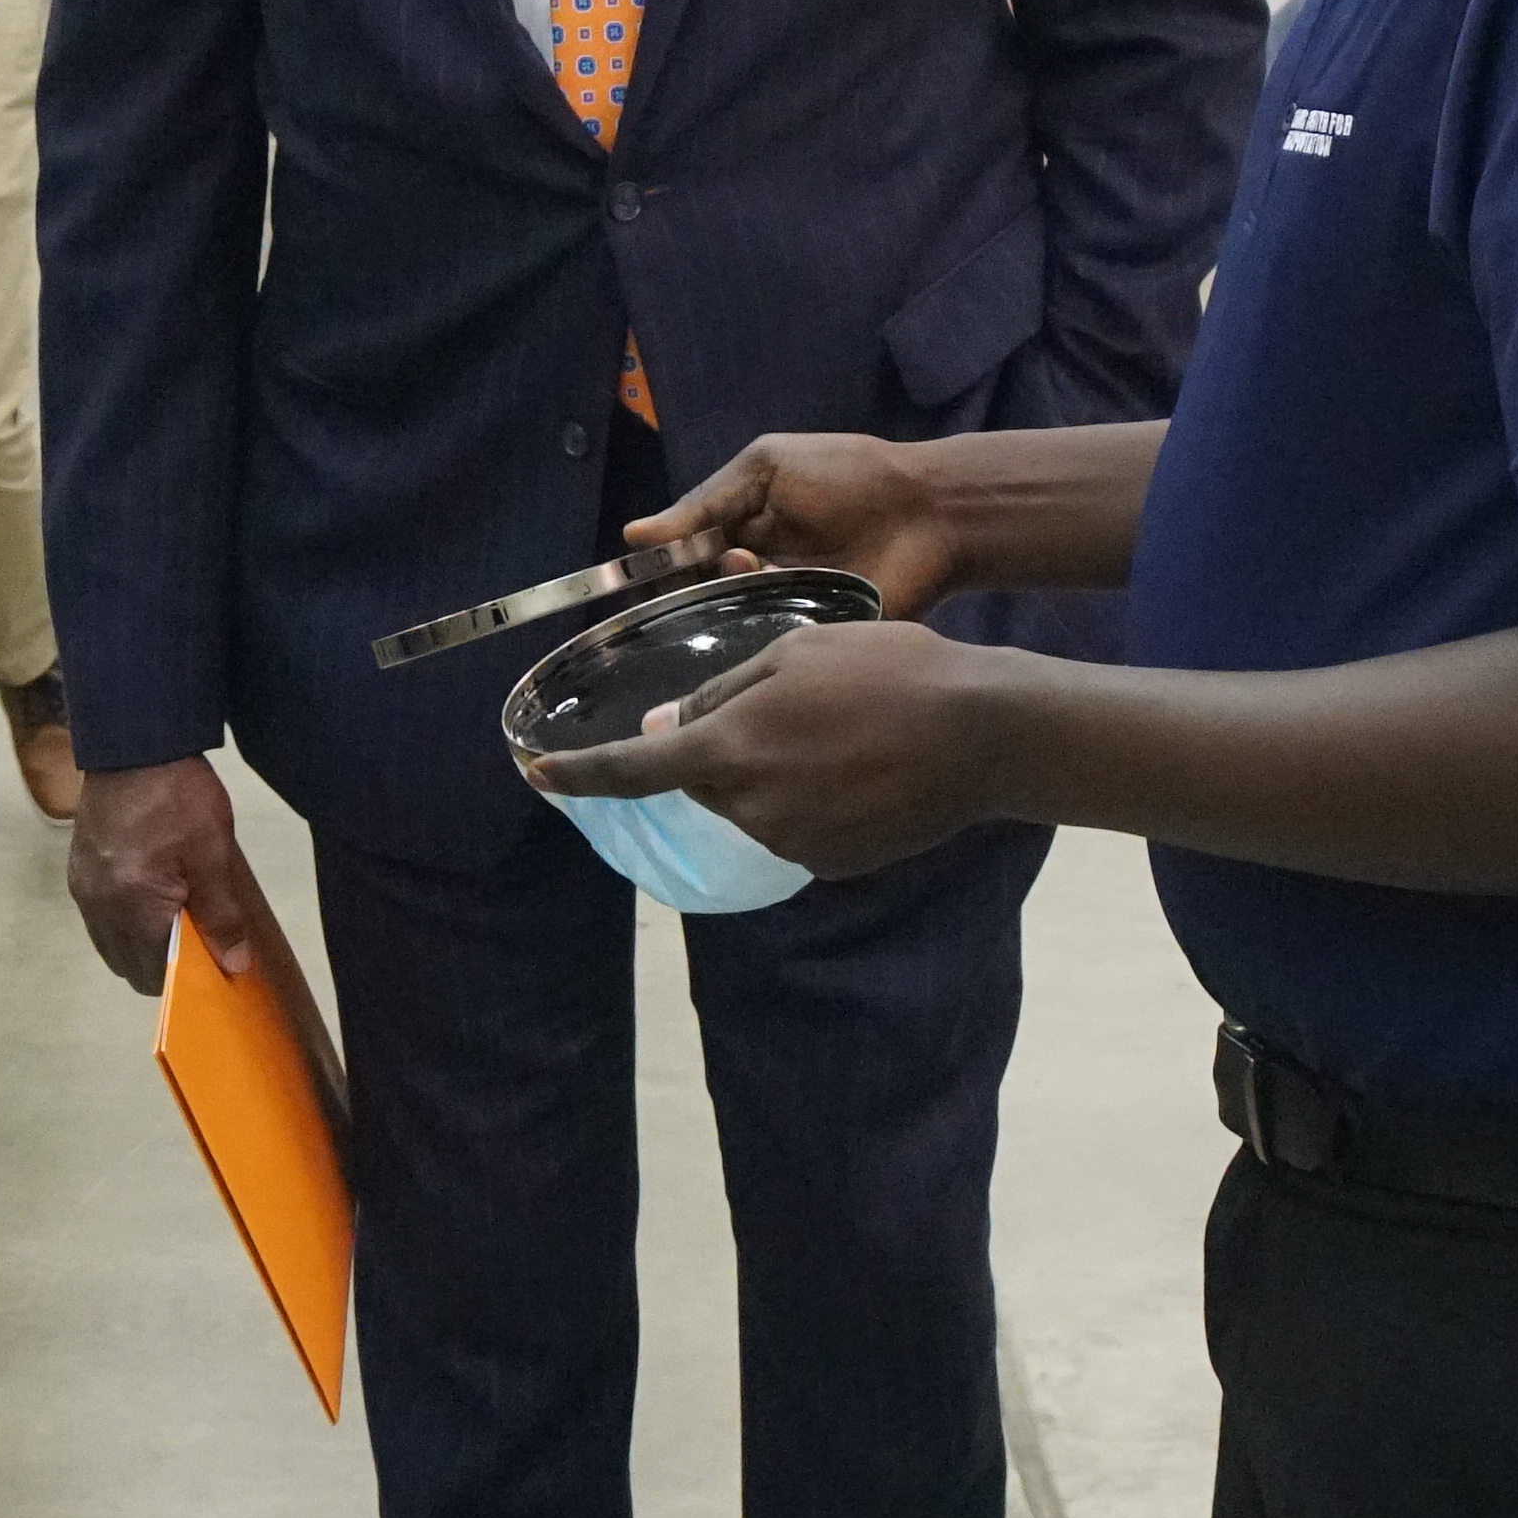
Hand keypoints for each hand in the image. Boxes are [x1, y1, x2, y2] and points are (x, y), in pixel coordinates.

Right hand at [65, 755, 274, 995]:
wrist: (133, 742)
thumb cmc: (178, 796)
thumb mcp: (213, 853)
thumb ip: (222, 914)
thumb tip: (234, 965)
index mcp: (132, 907)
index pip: (155, 974)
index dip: (185, 977)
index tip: (212, 961)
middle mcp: (98, 906)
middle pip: (128, 967)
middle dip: (162, 965)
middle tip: (197, 937)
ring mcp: (83, 889)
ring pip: (111, 944)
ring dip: (140, 943)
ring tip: (175, 913)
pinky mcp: (78, 870)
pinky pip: (100, 917)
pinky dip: (124, 920)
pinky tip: (150, 893)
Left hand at [517, 616, 1019, 877]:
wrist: (981, 735)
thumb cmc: (887, 672)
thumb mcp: (795, 654)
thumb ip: (723, 695)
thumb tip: (669, 726)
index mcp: (728, 748)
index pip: (632, 769)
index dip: (578, 774)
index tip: (535, 775)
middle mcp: (748, 805)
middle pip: (703, 778)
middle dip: (720, 747)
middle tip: (787, 705)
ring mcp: (791, 842)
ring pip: (750, 802)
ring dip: (770, 772)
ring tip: (839, 731)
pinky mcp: (831, 864)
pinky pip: (796, 825)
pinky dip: (811, 799)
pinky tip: (860, 768)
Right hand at [638, 431, 961, 618]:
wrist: (927, 510)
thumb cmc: (847, 476)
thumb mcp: (768, 467)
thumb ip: (704, 501)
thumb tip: (634, 534)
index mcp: (741, 530)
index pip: (684, 558)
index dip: (663, 567)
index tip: (645, 572)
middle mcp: (756, 573)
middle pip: (700, 596)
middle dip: (694, 583)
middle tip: (714, 560)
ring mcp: (783, 607)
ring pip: (731, 620)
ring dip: (733, 592)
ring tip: (755, 565)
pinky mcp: (813, 636)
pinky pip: (771, 646)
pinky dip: (762, 628)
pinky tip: (772, 596)